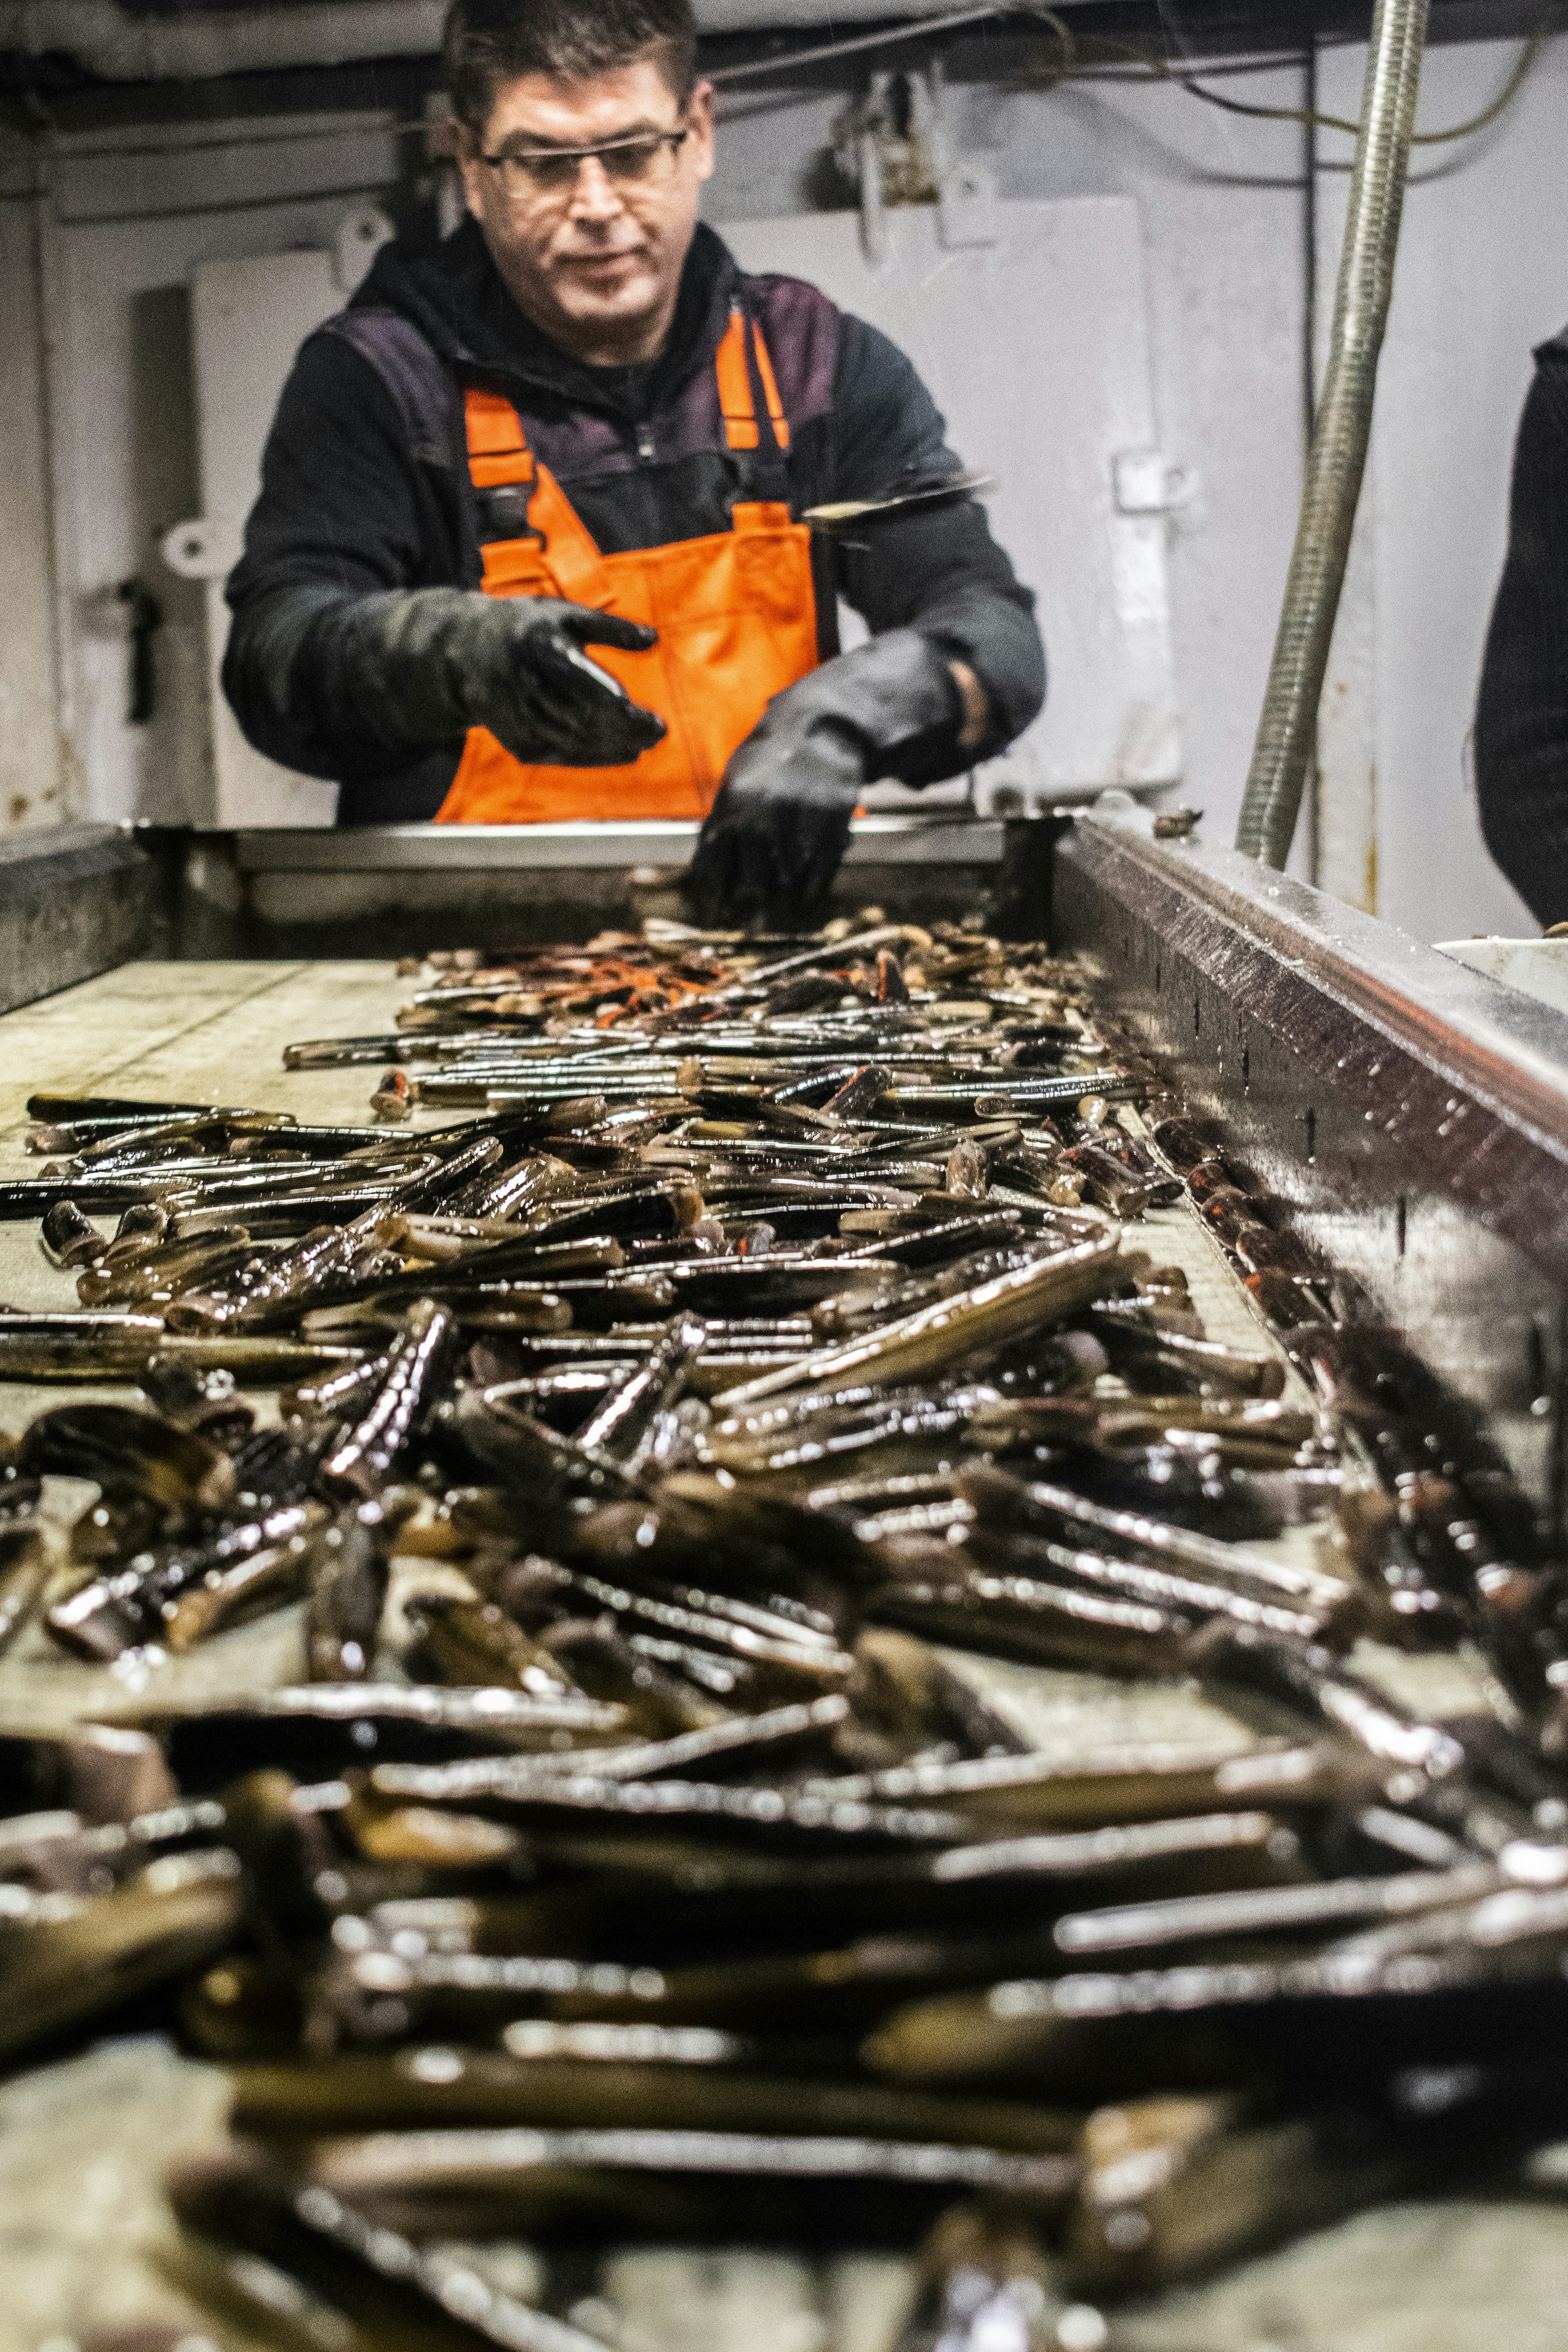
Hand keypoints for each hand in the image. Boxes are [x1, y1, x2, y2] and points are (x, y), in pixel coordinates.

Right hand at [328, 588, 665, 768]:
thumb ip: (610, 627)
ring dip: (612, 749)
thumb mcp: (565, 615)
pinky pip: (560, 755)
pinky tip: (621, 752)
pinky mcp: (515, 740)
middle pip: (587, 721)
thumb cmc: (525, 627)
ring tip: (641, 745)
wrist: (464, 651)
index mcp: (542, 649)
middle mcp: (527, 686)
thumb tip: (652, 637)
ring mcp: (518, 718)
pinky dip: (592, 757)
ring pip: (574, 742)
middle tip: (656, 736)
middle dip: (625, 734)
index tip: (656, 723)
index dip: (627, 714)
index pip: (592, 692)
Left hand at [686, 722, 863, 926]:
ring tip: (777, 910)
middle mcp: (764, 820)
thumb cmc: (769, 762)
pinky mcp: (832, 830)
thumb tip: (703, 880)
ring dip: (781, 904)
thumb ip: (720, 828)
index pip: (714, 868)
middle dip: (748, 911)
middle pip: (752, 887)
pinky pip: (819, 878)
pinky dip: (811, 892)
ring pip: (787, 887)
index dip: (711, 900)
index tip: (713, 918)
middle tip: (747, 925)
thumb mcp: (735, 786)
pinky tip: (804, 894)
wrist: (822, 728)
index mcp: (731, 809)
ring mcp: (800, 827)